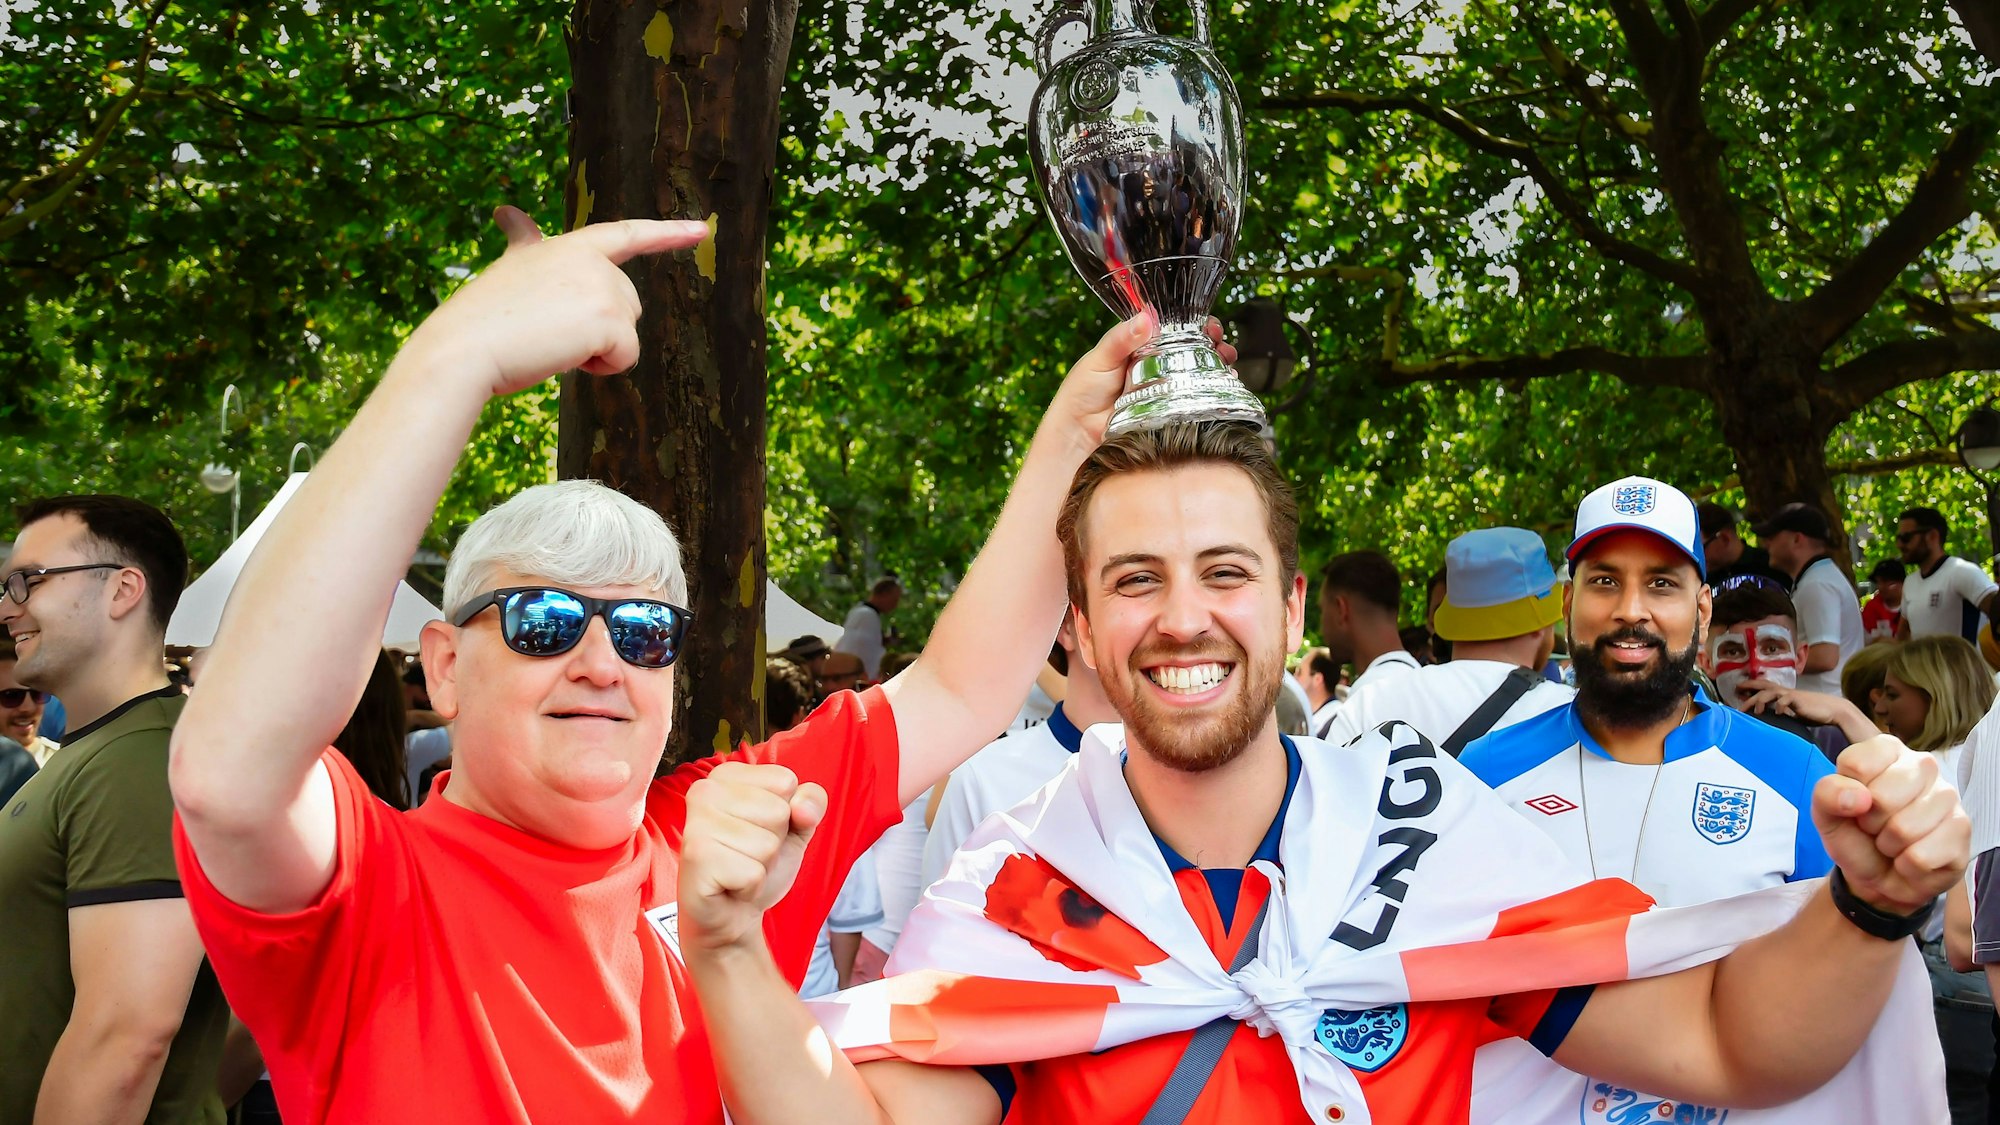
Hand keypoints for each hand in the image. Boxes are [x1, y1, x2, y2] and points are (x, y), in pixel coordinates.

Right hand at [403, 206, 710, 398]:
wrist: (463, 348)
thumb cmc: (480, 321)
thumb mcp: (510, 272)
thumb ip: (525, 246)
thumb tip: (505, 210)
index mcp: (566, 247)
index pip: (626, 234)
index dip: (667, 233)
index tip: (701, 229)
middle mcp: (589, 258)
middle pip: (627, 304)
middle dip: (600, 330)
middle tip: (548, 332)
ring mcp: (601, 285)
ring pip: (627, 332)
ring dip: (596, 350)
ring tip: (549, 341)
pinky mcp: (611, 316)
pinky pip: (626, 356)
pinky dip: (602, 368)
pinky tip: (563, 356)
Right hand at [677, 762, 827, 954]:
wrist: (731, 913)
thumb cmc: (756, 862)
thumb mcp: (796, 826)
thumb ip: (811, 802)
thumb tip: (802, 809)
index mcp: (727, 774)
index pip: (785, 780)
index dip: (786, 813)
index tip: (758, 830)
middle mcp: (705, 790)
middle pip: (779, 811)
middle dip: (773, 842)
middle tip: (747, 854)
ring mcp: (697, 823)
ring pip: (767, 844)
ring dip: (761, 866)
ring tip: (738, 868)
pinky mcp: (696, 857)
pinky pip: (753, 873)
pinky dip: (751, 887)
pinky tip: (730, 886)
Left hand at [1039, 314, 1238, 453]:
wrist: (1077, 438)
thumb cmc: (1081, 394)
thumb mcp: (1099, 359)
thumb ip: (1121, 339)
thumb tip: (1146, 318)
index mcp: (1140, 348)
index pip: (1172, 330)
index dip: (1194, 325)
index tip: (1209, 324)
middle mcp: (1156, 367)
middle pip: (1192, 350)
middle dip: (1213, 344)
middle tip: (1222, 343)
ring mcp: (1165, 391)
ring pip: (1198, 374)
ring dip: (1217, 365)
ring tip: (1227, 362)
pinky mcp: (1169, 414)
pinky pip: (1194, 400)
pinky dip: (1212, 392)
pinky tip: (1224, 385)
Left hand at [1740, 679, 1872, 737]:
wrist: (1834, 710)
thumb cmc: (1814, 713)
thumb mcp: (1794, 713)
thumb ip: (1782, 713)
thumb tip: (1769, 719)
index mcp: (1783, 694)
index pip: (1764, 686)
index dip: (1750, 686)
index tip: (1737, 690)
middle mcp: (1785, 692)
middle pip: (1763, 686)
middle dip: (1749, 689)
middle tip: (1737, 696)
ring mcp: (1791, 695)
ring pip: (1770, 692)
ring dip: (1759, 700)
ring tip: (1753, 711)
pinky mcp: (1799, 700)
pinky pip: (1785, 700)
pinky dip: (1779, 706)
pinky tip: (1776, 713)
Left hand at [1813, 735, 1969, 914]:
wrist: (1881, 877)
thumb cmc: (1856, 835)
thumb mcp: (1827, 814)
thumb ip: (1828, 794)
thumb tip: (1857, 798)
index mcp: (1887, 751)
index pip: (1857, 764)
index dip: (1847, 794)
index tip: (1855, 804)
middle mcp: (1923, 765)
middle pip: (1882, 797)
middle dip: (1870, 823)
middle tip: (1875, 827)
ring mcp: (1948, 796)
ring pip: (1904, 829)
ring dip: (1889, 846)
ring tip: (1893, 842)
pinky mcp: (1962, 829)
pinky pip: (1921, 856)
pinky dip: (1907, 865)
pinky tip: (1911, 857)